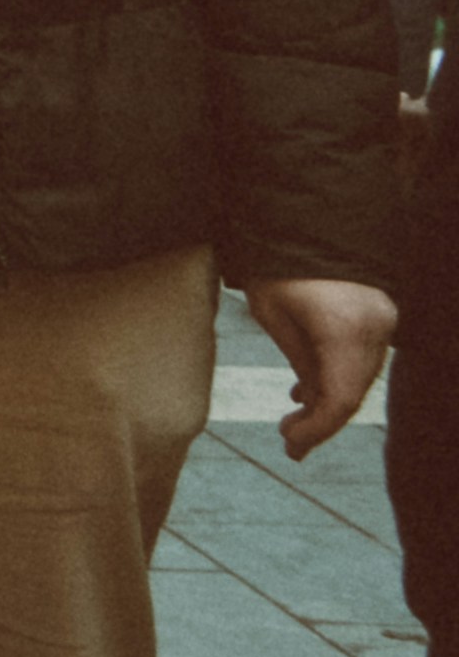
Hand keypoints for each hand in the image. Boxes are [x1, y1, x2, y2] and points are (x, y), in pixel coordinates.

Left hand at [248, 274, 397, 456]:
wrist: (313, 213)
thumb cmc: (280, 259)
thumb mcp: (272, 309)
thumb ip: (298, 358)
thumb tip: (310, 400)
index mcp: (347, 330)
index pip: (340, 399)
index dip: (317, 429)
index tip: (290, 443)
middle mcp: (376, 329)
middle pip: (354, 391)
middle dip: (322, 422)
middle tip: (289, 443)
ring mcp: (384, 320)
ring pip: (359, 376)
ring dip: (328, 400)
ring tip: (292, 424)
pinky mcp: (380, 313)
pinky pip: (361, 356)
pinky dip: (337, 376)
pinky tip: (305, 394)